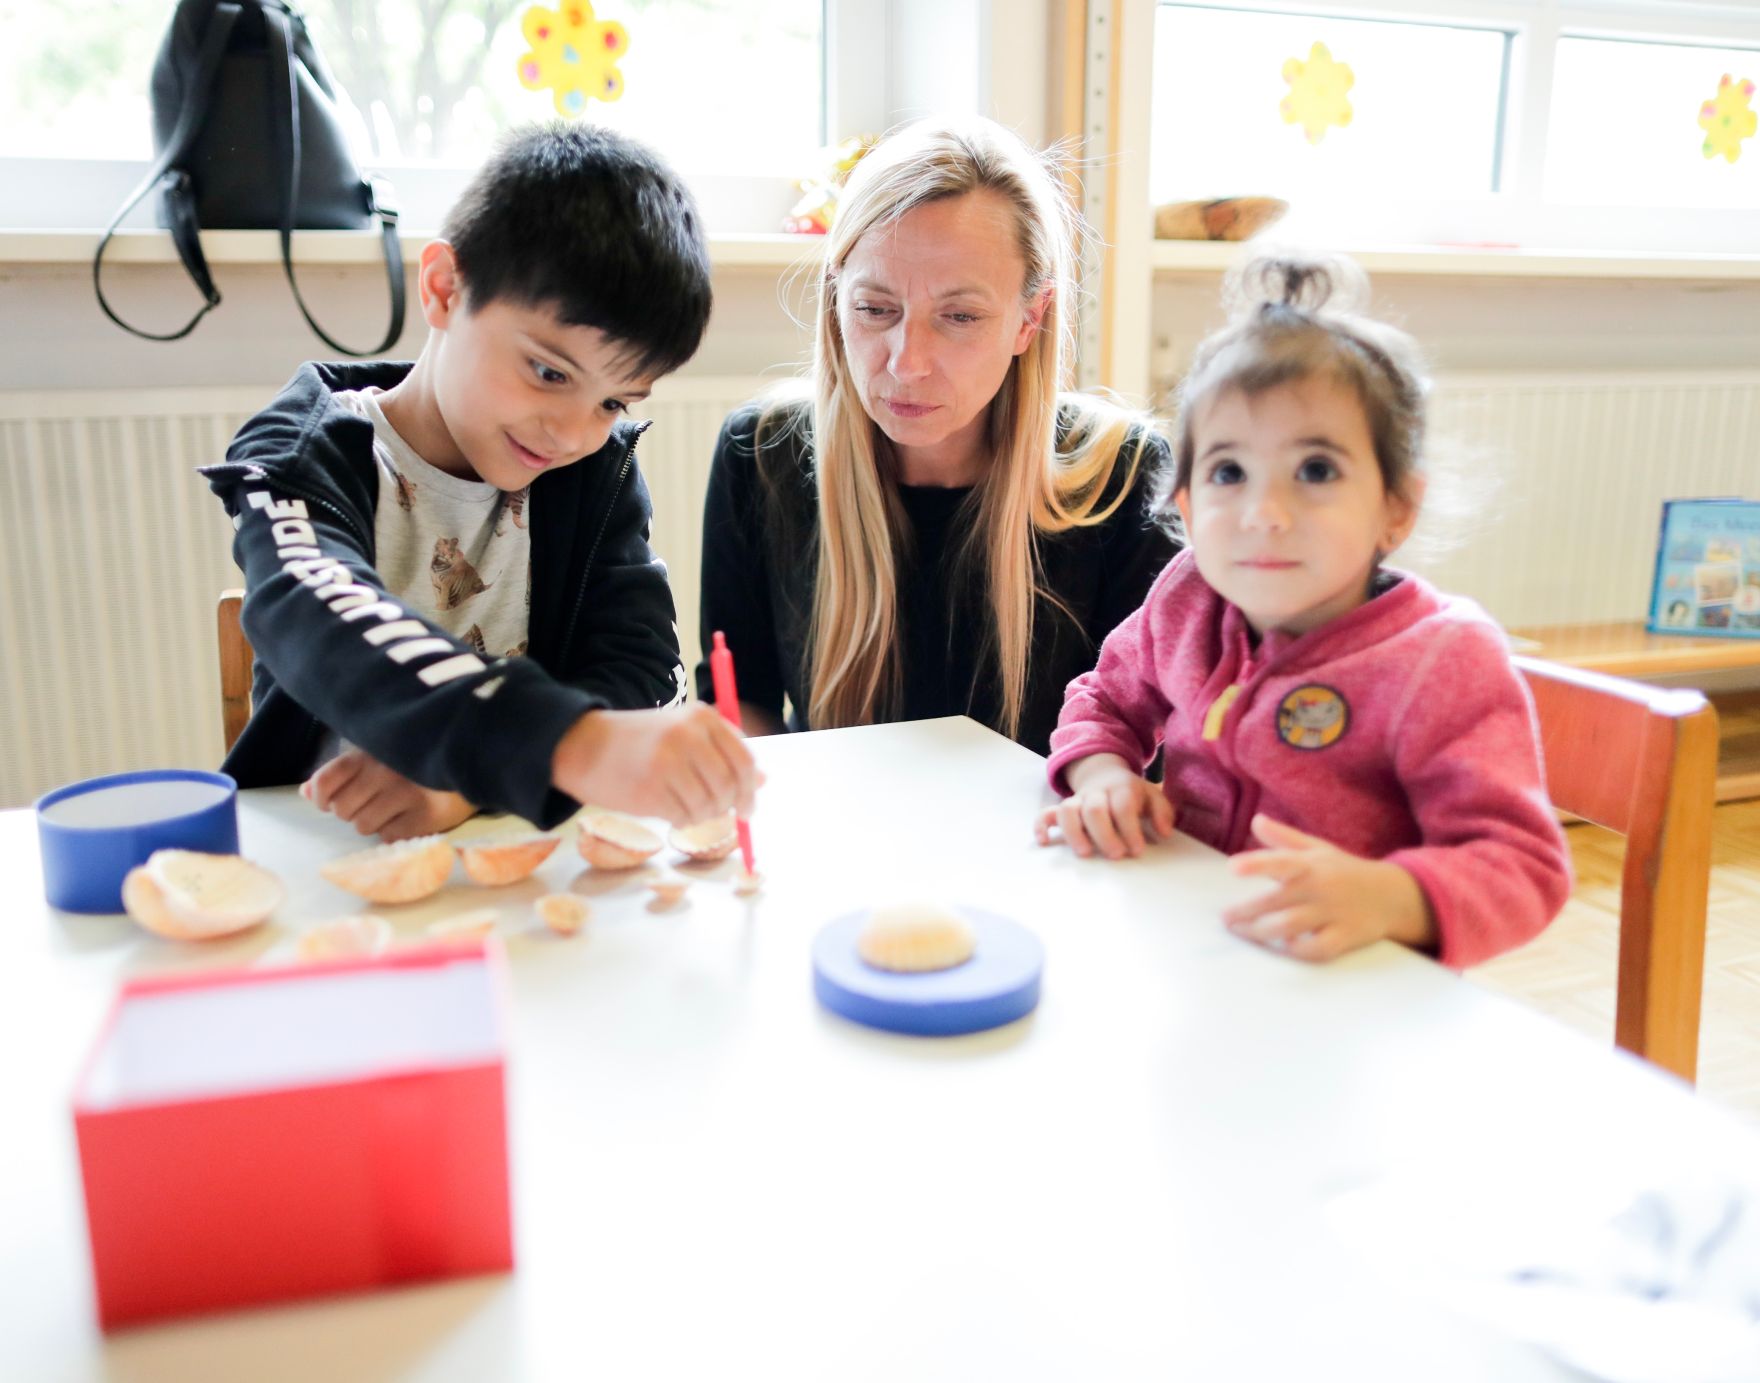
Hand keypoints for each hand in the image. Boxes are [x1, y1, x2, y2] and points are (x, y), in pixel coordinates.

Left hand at [303, 749, 476, 841]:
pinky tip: (408, 817)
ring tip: (392, 810)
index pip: (325, 780)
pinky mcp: (425, 815)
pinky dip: (394, 832)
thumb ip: (340, 774)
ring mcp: (407, 793)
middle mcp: (386, 771)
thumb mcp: (374, 760)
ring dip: (373, 823)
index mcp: (370, 753)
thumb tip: (305, 792)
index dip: (320, 797)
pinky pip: (389, 837)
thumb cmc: (411, 766)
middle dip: (351, 812)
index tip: (328, 802)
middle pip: (341, 810)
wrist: (467, 766)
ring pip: (363, 826)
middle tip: (370, 804)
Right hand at [552, 704, 761, 825]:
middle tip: (715, 812)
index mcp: (702, 717)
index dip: (750, 789)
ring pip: (709, 807)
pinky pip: (684, 818)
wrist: (583, 745)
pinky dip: (681, 821)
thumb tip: (763, 780)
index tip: (748, 807)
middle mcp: (688, 736)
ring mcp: (668, 763)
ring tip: (684, 806)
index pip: (745, 760)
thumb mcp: (684, 733)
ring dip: (702, 815)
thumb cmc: (640, 741)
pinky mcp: (650, 790)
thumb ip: (724, 752)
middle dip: (728, 806)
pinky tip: (666, 808)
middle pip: (730, 786)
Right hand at [1034, 753, 1174, 858]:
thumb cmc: (1131, 794)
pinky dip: (1041, 826)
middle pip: (1094, 809)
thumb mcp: (1152, 796)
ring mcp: (1077, 800)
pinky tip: (1044, 842)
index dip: (1129, 829)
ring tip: (1085, 853)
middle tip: (1116, 855)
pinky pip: (1046, 813)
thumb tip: (1164, 832)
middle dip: (1104, 834)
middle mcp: (1096, 793)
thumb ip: (1162, 812)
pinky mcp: (1061, 808)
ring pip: (1067, 810)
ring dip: (1074, 832)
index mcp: (1121, 788)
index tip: (1137, 851)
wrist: (1104, 773)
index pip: (1122, 806)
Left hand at [1223, 814, 1434, 961]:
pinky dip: (1296, 950)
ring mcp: (1333, 914)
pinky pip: (1315, 949)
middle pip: (1275, 903)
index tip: (1232, 867)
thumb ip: (1284, 838)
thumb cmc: (1346, 871)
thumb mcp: (1318, 849)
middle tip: (1225, 918)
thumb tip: (1256, 820)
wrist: (1393, 896)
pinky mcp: (1345, 937)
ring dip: (1261, 932)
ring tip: (1242, 931)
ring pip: (1289, 927)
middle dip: (1245, 912)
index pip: (1281, 861)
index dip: (1257, 864)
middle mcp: (1320, 888)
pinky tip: (1281, 947)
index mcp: (1311, 865)